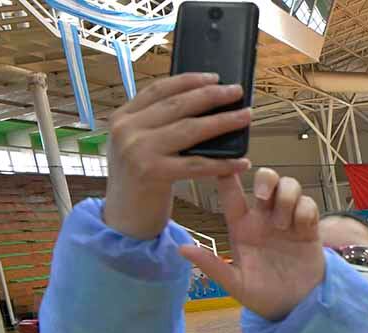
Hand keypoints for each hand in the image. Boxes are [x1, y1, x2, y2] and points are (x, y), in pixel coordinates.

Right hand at [104, 74, 251, 239]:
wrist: (122, 220)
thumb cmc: (138, 182)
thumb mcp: (137, 145)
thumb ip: (155, 125)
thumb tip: (198, 104)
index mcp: (122, 118)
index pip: (159, 89)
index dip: (189, 81)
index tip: (214, 77)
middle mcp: (127, 130)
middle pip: (178, 104)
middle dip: (212, 96)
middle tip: (237, 92)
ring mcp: (138, 150)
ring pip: (190, 129)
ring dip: (223, 122)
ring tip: (246, 117)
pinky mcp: (153, 173)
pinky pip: (197, 165)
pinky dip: (222, 163)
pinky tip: (242, 161)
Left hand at [180, 168, 322, 321]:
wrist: (295, 308)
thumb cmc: (262, 296)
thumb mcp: (235, 284)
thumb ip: (212, 265)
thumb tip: (181, 249)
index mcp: (242, 227)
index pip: (231, 193)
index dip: (228, 175)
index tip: (227, 167)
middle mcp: (265, 218)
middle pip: (267, 178)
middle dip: (267, 179)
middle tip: (263, 198)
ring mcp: (288, 220)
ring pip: (289, 186)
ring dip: (286, 198)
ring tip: (283, 225)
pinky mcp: (309, 228)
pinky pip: (309, 204)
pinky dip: (305, 211)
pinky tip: (301, 229)